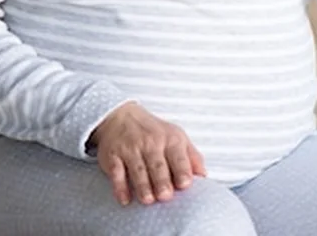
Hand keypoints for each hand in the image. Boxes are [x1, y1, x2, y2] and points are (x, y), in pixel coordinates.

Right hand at [90, 102, 205, 205]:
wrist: (121, 117)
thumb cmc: (153, 131)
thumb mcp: (176, 137)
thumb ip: (191, 156)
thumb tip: (203, 175)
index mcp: (170, 139)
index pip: (178, 157)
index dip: (182, 171)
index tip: (185, 184)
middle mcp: (151, 143)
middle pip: (158, 165)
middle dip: (162, 181)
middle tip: (166, 196)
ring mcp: (131, 149)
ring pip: (138, 170)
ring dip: (143, 186)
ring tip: (148, 200)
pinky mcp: (113, 156)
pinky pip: (117, 172)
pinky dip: (120, 187)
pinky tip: (125, 199)